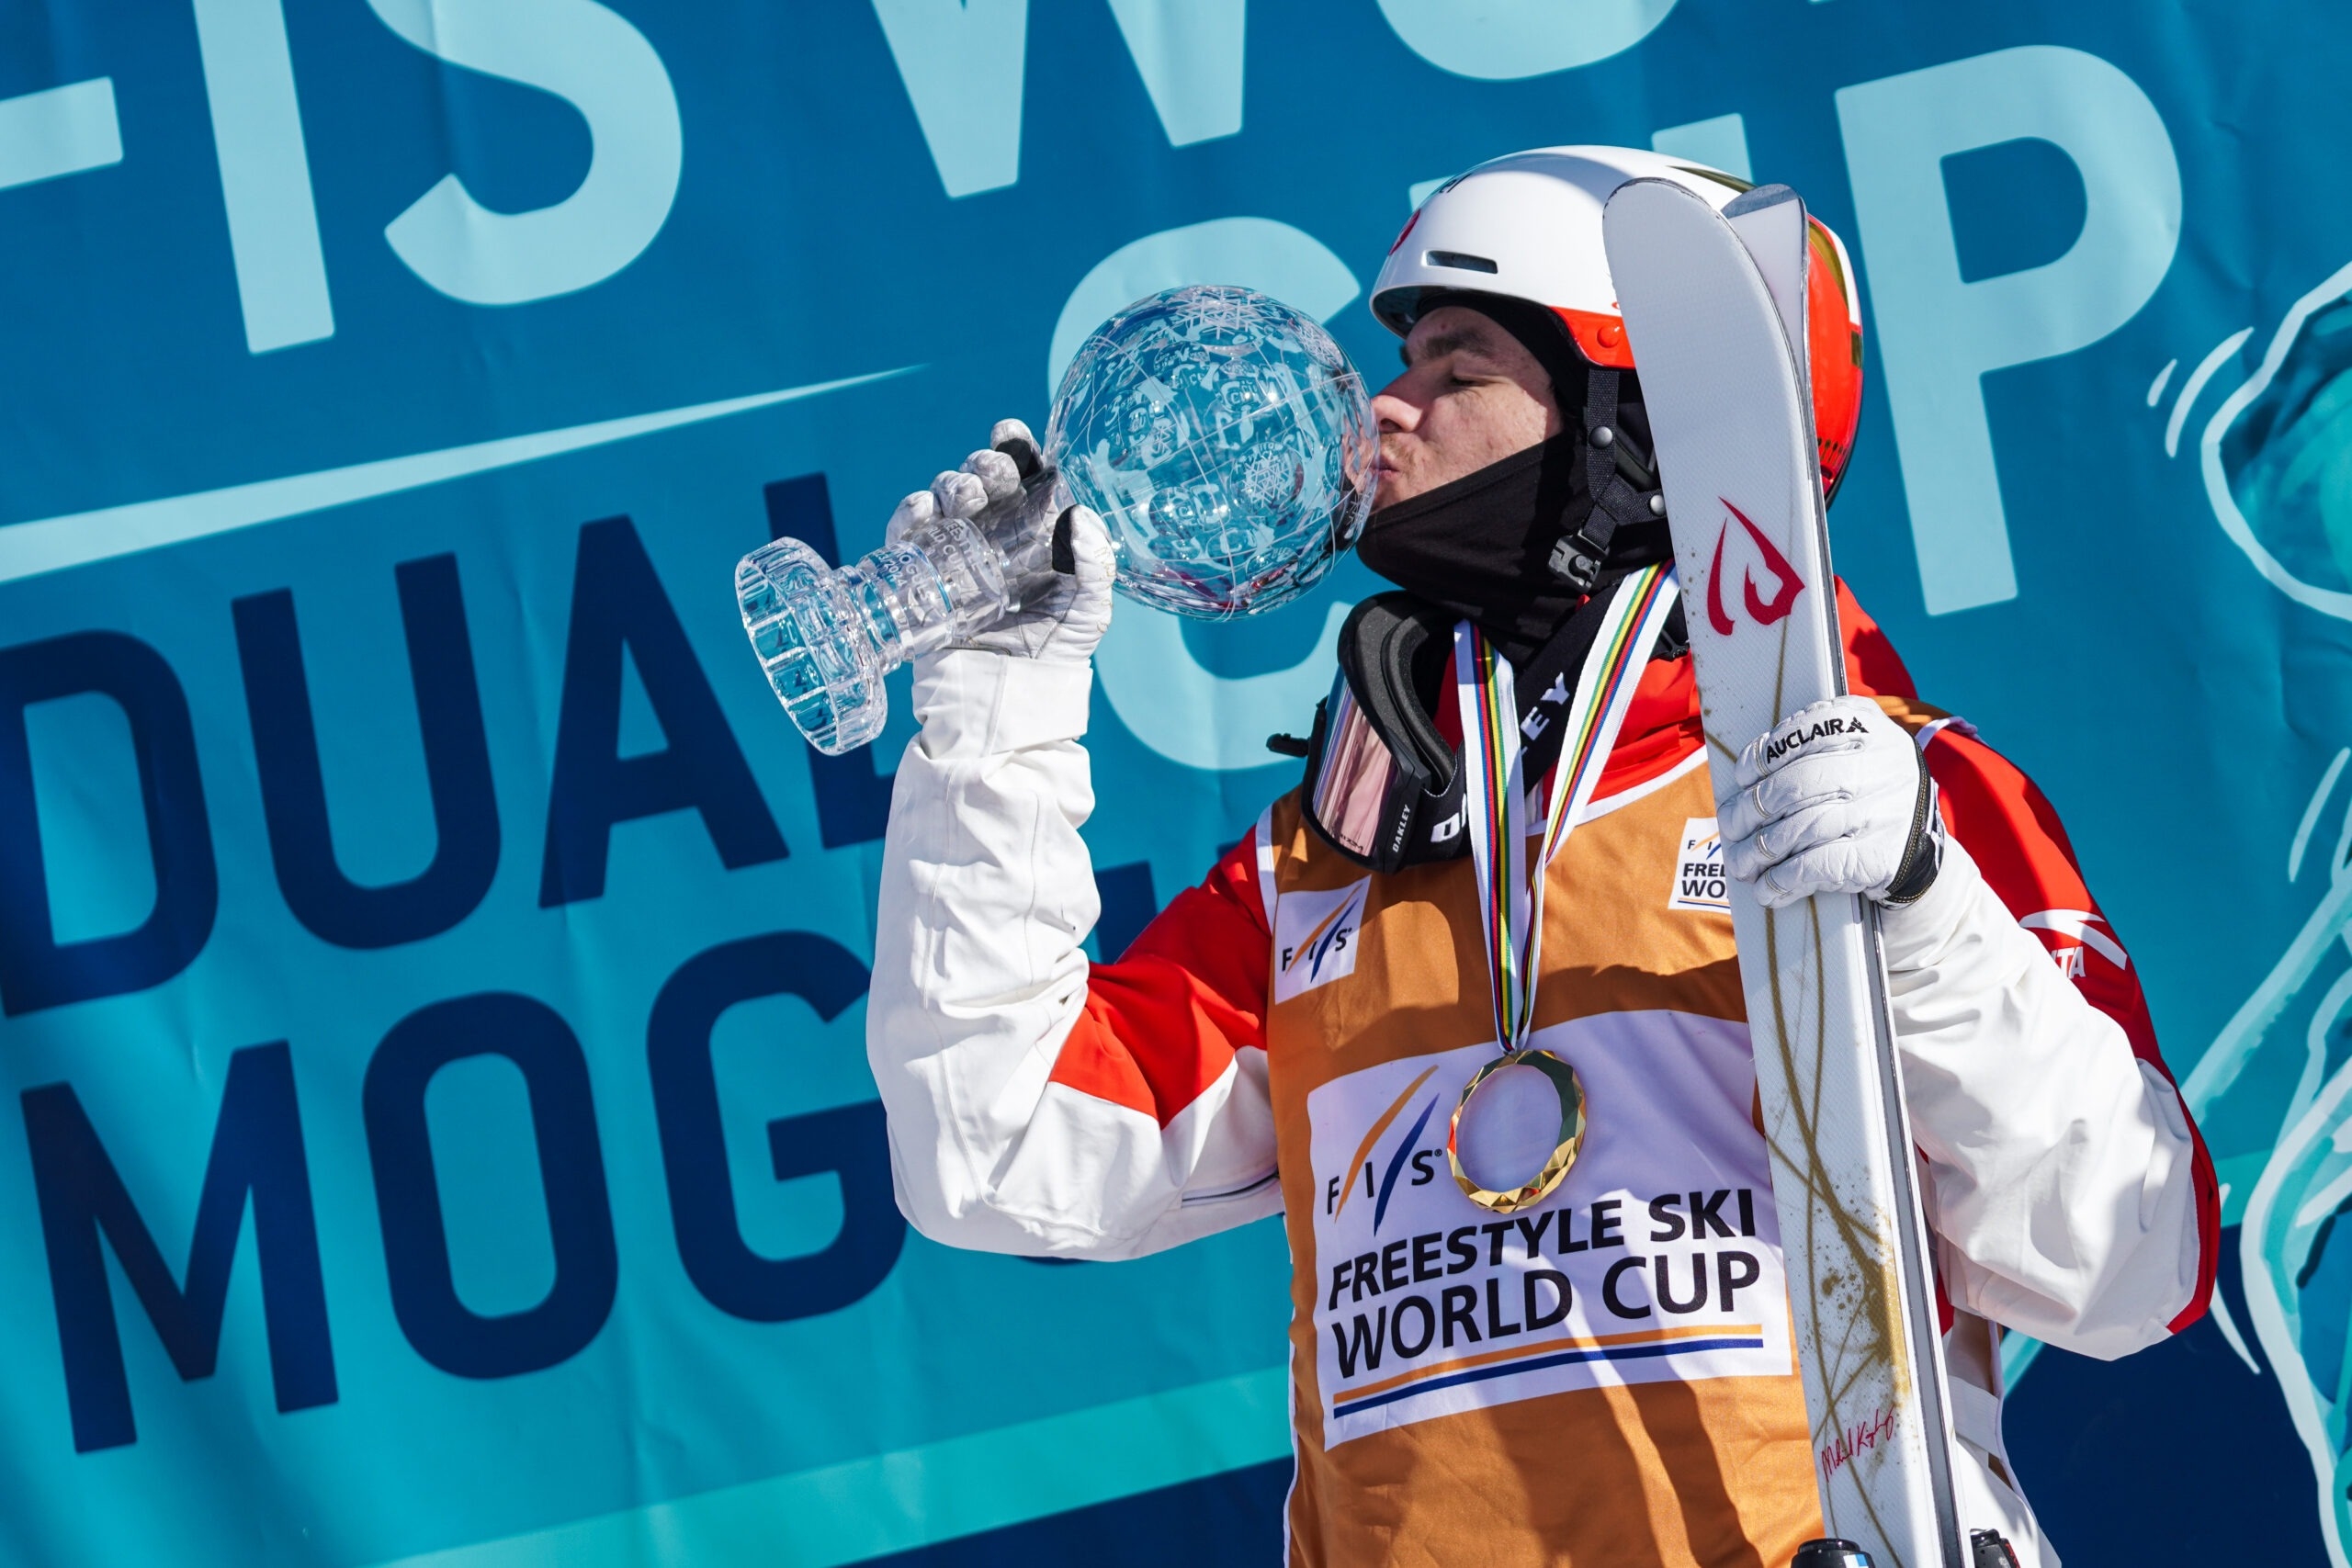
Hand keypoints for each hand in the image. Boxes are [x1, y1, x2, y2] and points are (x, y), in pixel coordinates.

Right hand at [888, 418, 1113, 667]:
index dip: (1015, 445)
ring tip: (962, 498)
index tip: (1009, 434)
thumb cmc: (1056, 648)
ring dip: (951, 484)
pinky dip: (911, 512)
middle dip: (983, 463)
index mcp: (1036, 524)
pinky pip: (908, 530)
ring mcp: (957, 545)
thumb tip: (1080, 516)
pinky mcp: (923, 569)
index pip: (1025, 471)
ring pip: (946, 494)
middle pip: (983, 475)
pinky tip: (923, 511)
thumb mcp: (1089, 607)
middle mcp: (996, 527)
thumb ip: (1094, 564)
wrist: (1010, 694)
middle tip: (990, 474)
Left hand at [1717, 695, 1940, 907]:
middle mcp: (1883, 764)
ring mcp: (1886, 811)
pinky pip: (1821, 865)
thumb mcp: (1846, 754)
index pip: (1807, 730)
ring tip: (1740, 864)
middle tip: (1730, 826)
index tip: (1743, 778)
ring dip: (1761, 850)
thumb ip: (1804, 751)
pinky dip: (1786, 878)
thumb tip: (1743, 785)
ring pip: (1806, 826)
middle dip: (1752, 808)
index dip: (1765, 754)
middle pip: (1799, 783)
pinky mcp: (1883, 856)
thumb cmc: (1861, 795)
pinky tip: (1768, 888)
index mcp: (1867, 727)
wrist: (1918, 848)